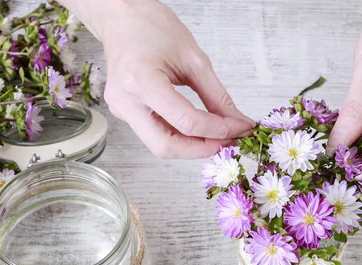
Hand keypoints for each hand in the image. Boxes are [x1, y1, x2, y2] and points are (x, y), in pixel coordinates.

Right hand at [61, 0, 253, 158]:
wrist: (122, 18)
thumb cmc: (153, 28)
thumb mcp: (194, 59)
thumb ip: (217, 96)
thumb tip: (236, 122)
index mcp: (141, 82)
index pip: (186, 121)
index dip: (218, 130)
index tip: (239, 129)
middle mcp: (125, 102)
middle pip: (166, 147)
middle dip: (201, 149)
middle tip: (227, 142)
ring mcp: (121, 111)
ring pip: (159, 146)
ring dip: (191, 146)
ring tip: (215, 136)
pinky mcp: (124, 113)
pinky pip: (155, 134)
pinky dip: (179, 135)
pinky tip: (196, 128)